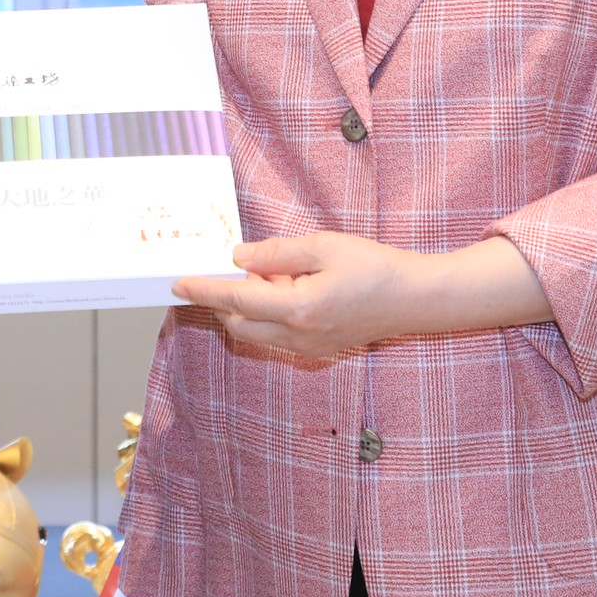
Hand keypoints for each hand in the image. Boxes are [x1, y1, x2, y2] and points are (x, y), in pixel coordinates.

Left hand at [173, 233, 551, 357]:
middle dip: (224, 302)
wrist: (418, 299)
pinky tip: (291, 289)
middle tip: (229, 271)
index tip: (178, 284)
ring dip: (250, 308)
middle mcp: (300, 336)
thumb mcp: (325, 246)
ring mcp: (311, 347)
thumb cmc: (376, 267)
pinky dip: (271, 315)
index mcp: (300, 309)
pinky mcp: (321, 349)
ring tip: (273, 275)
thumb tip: (238, 258)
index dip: (204, 291)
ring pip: (258, 334)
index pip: (237, 301)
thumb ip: (277, 253)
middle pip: (240, 325)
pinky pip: (279, 336)